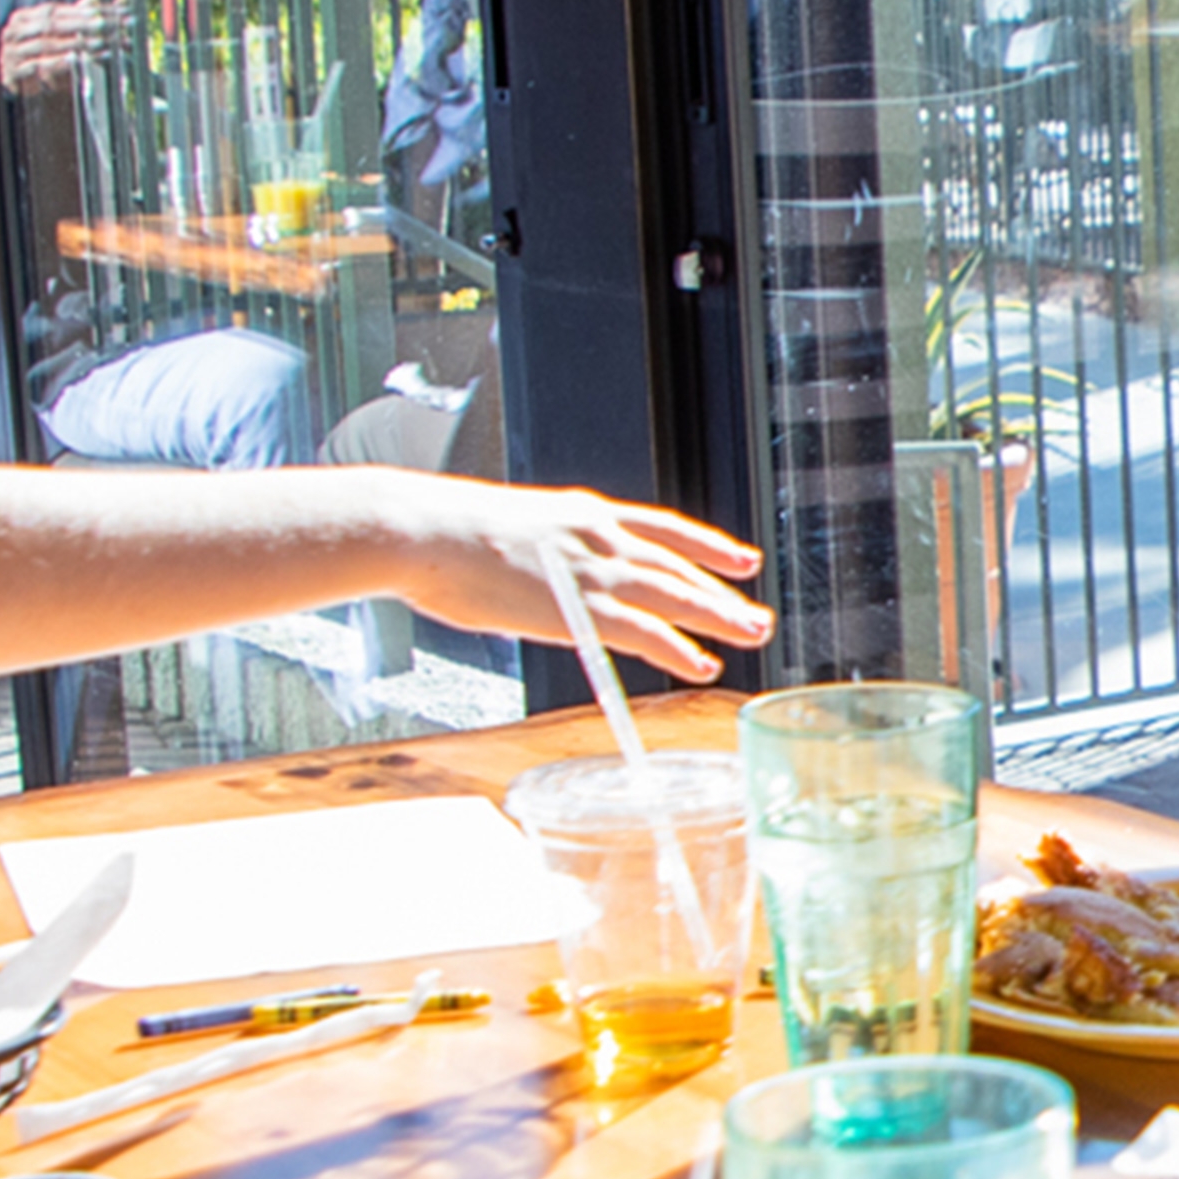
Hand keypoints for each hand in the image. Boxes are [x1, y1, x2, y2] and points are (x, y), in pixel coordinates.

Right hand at [0, 0, 140, 89]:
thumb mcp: (59, 34)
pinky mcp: (11, 73)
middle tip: (104, 24)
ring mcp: (11, 51)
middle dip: (80, 24)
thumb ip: (79, 15)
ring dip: (73, 44)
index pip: (54, 9)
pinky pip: (37, 66)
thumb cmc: (39, 55)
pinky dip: (57, 63)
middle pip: (51, 24)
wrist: (16, 85)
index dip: (80, 11)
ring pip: (46, 44)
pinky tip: (75, 60)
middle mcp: (14, 31)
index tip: (104, 12)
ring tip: (98, 42)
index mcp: (23, 16)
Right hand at [415, 483, 766, 679]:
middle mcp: (598, 536)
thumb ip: (541, 556)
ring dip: (720, 617)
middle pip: (680, 566)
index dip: (708, 546)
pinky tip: (703, 665)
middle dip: (725, 592)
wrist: (419, 530)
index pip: (664, 528)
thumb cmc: (444, 535)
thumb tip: (541, 582)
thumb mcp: (509, 533)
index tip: (742, 558)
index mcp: (582, 513)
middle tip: (759, 615)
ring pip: (676, 595)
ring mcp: (592, 571)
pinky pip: (646, 632)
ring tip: (753, 635)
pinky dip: (679, 650)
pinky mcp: (578, 607)